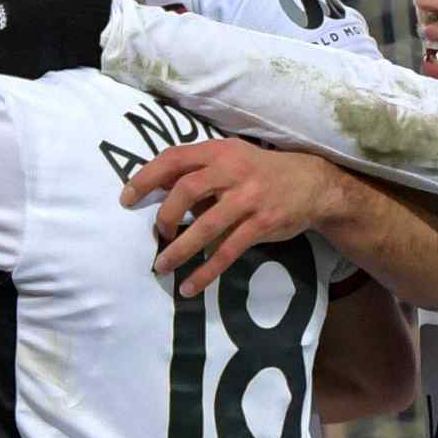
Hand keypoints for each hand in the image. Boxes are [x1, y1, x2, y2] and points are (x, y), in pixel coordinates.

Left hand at [121, 139, 338, 295]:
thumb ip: (199, 171)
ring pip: (205, 225)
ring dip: (180, 249)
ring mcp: (248, 198)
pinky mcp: (261, 224)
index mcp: (219, 151)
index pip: (174, 158)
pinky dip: (207, 271)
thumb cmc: (260, 172)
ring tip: (162, 267)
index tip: (126, 198)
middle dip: (164, 216)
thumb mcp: (231, 158)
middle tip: (158, 234)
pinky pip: (228, 251)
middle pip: (186, 190)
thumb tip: (157, 189)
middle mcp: (232, 171)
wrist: (311, 183)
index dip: (147, 177)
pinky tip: (191, 286)